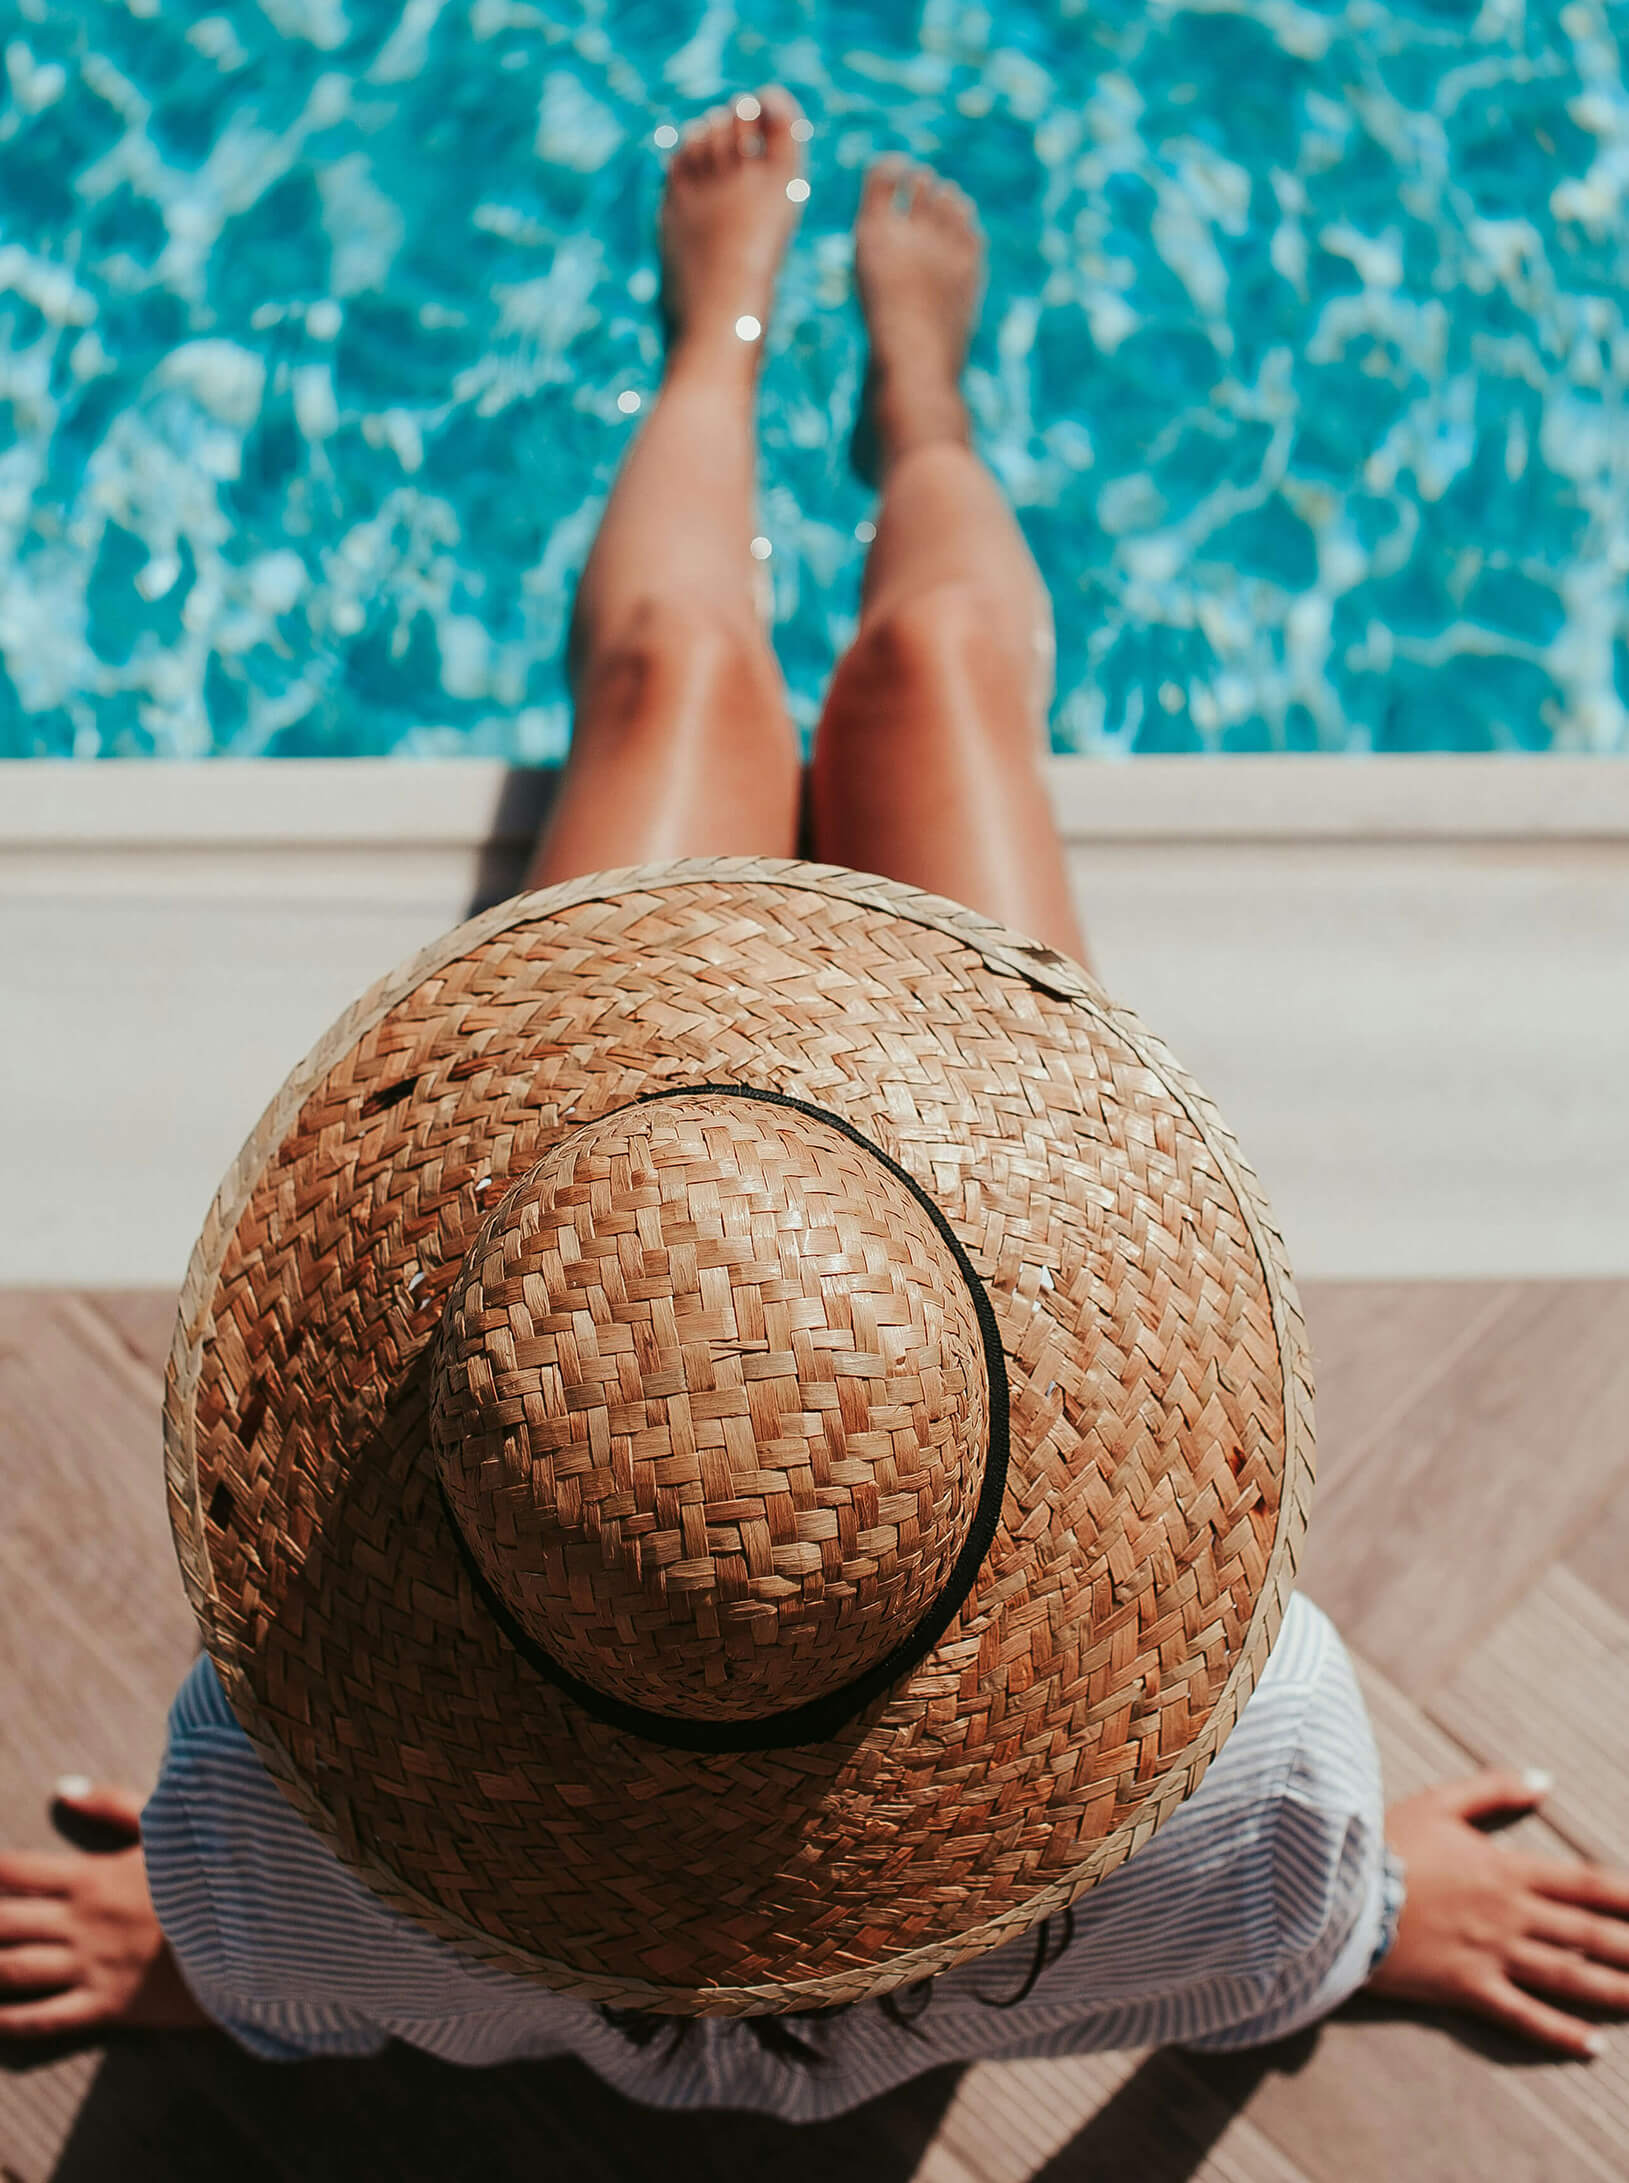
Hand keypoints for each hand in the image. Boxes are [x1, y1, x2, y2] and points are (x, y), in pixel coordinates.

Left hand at [0, 1781, 208, 2038]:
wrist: (255, 1928)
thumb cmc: (211, 1872)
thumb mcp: (165, 1826)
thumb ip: (112, 1804)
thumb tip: (64, 1786)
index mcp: (91, 1875)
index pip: (18, 1871)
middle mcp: (81, 1921)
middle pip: (2, 1922)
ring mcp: (91, 1965)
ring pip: (13, 1969)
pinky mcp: (107, 2005)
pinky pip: (45, 2017)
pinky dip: (8, 2021)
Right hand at [1369, 1769, 1628, 2057]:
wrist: (1335, 1887)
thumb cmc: (1384, 1841)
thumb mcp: (1438, 1801)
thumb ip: (1493, 1789)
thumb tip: (1544, 1780)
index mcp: (1506, 1868)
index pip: (1584, 1883)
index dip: (1628, 1896)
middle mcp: (1509, 1914)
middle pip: (1589, 1935)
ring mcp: (1492, 1954)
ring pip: (1569, 1977)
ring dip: (1617, 1990)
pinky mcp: (1467, 1987)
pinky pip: (1522, 2014)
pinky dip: (1559, 2033)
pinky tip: (1592, 2047)